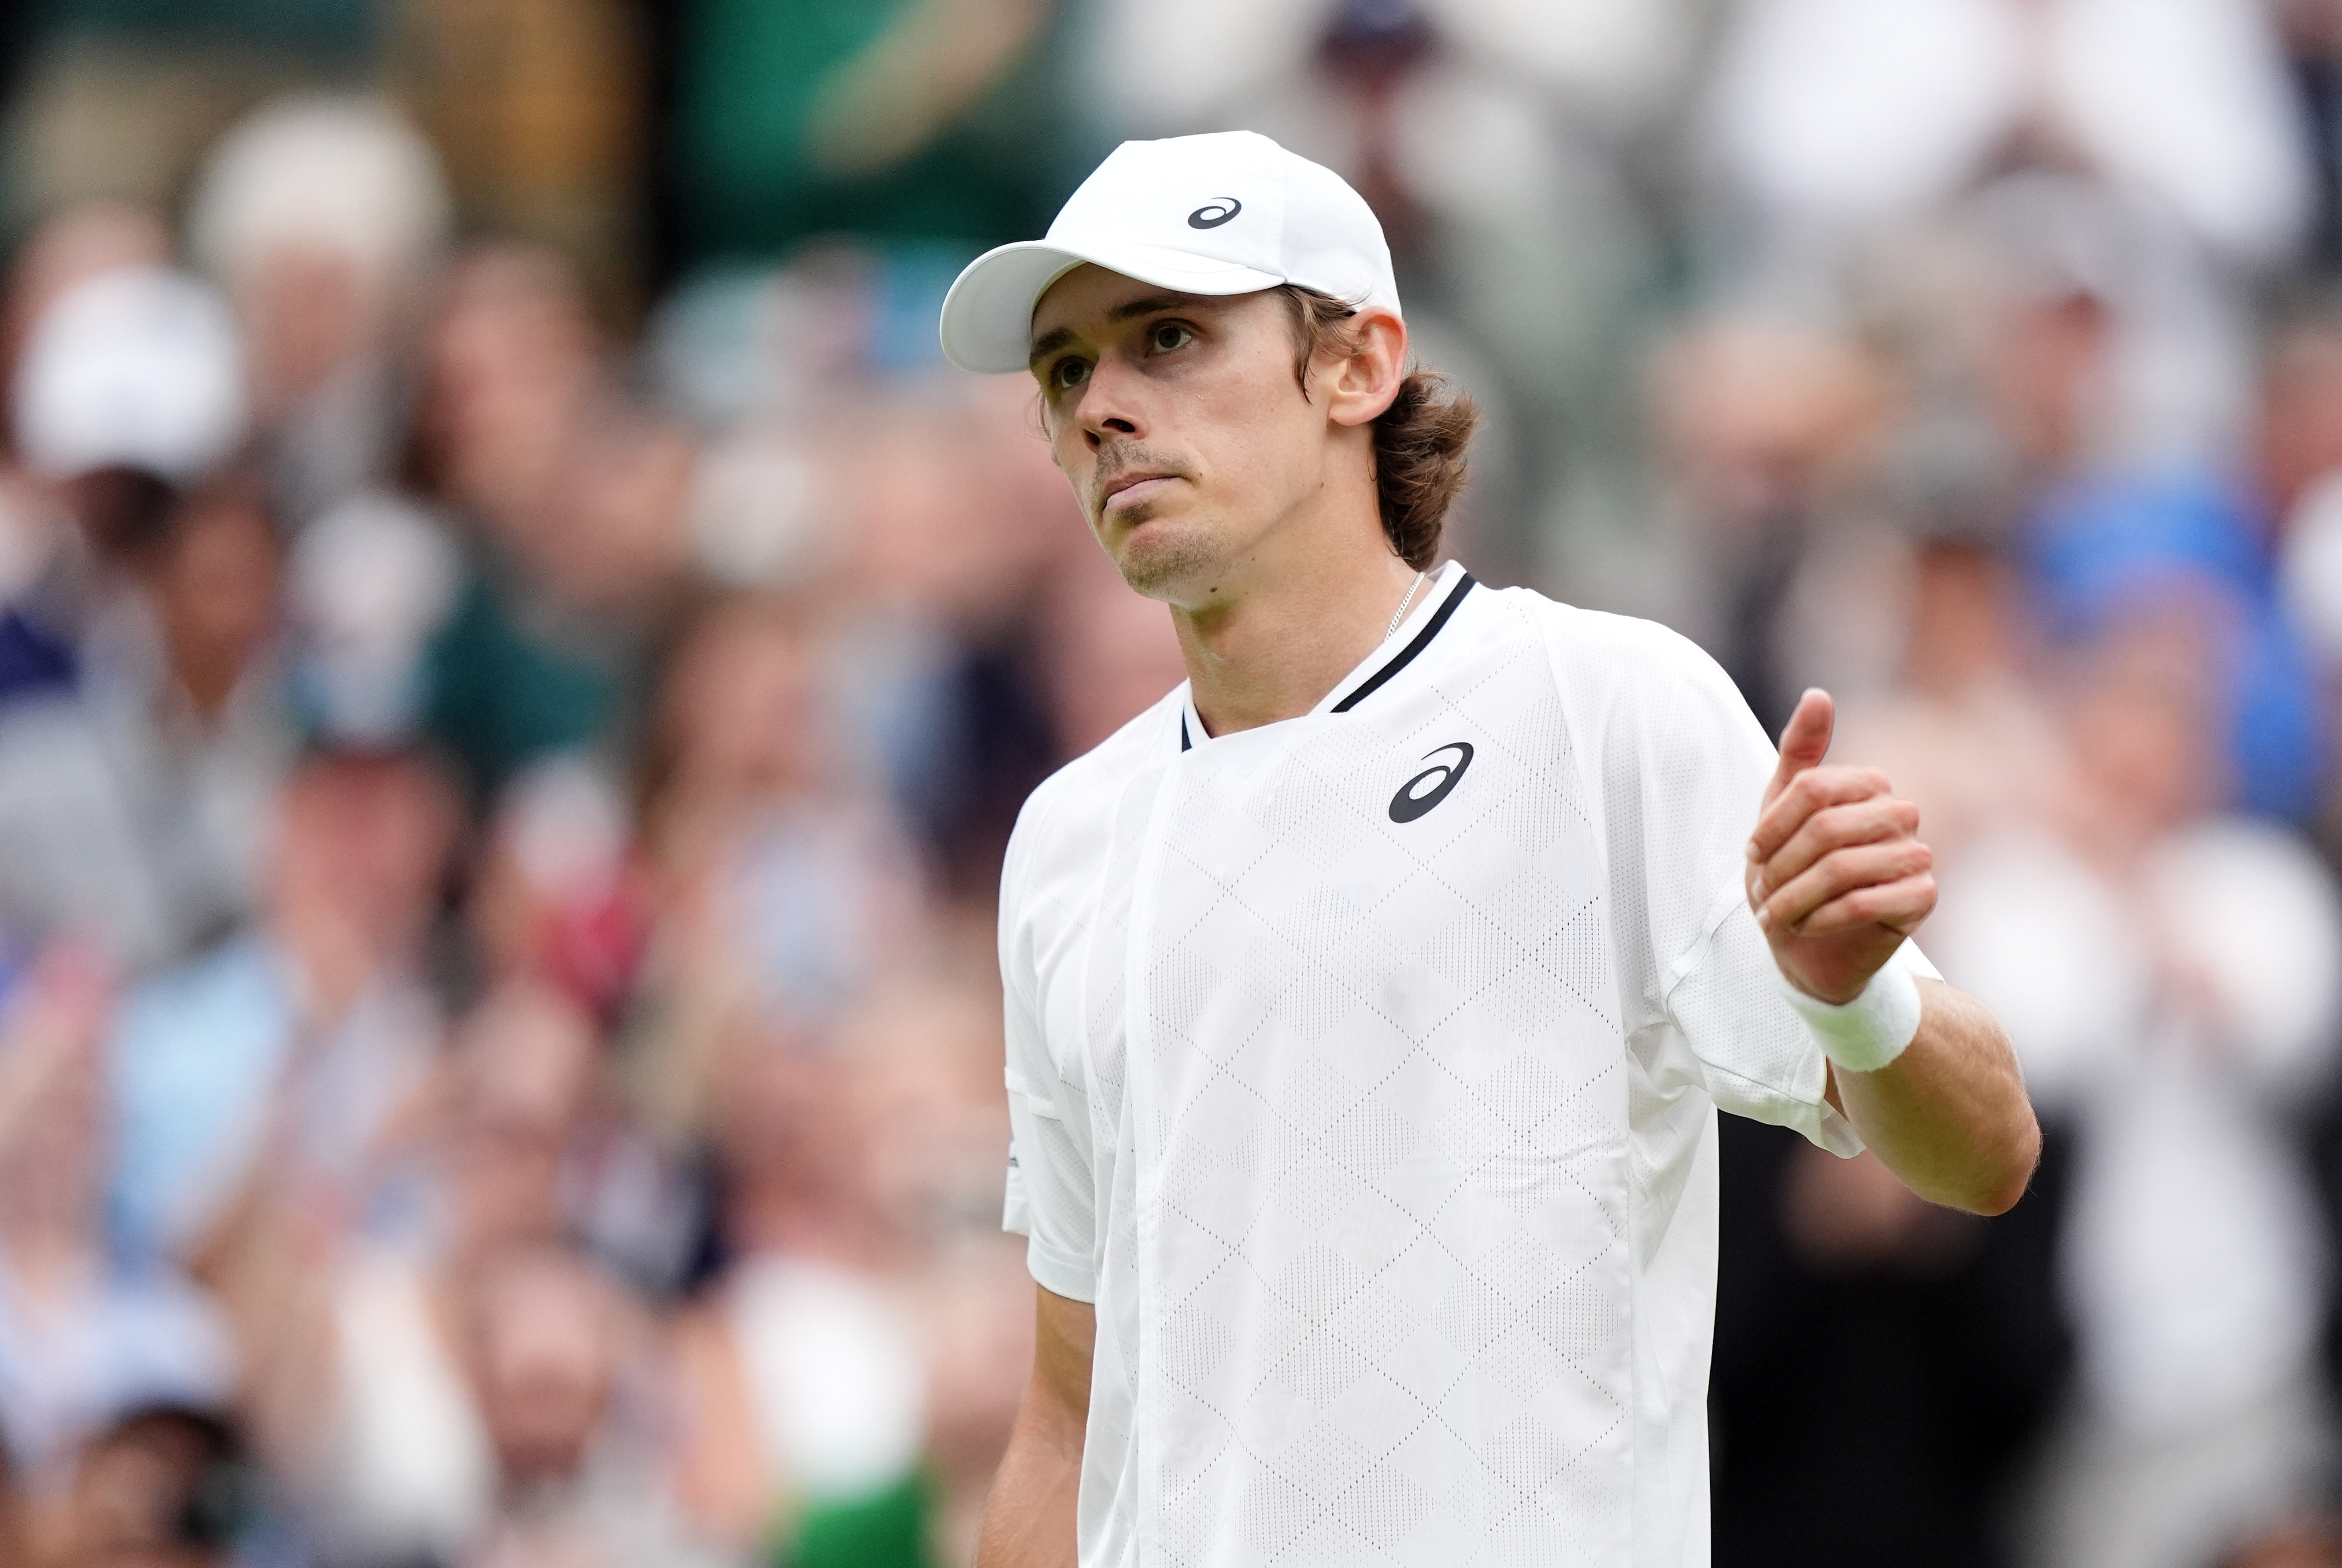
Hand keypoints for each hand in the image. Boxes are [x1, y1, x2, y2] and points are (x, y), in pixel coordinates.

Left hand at [1746, 689, 1935, 1004]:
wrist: (1812, 946)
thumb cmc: (1795, 873)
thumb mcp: (1780, 810)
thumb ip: (1799, 753)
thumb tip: (1818, 694)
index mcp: (1868, 785)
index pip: (1811, 789)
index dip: (1771, 826)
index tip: (1751, 855)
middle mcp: (1900, 813)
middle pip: (1825, 828)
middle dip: (1782, 866)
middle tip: (1761, 892)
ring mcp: (1917, 855)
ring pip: (1843, 868)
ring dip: (1795, 897)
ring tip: (1775, 915)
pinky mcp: (1923, 898)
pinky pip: (1865, 902)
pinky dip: (1822, 918)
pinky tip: (1803, 927)